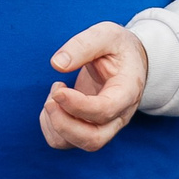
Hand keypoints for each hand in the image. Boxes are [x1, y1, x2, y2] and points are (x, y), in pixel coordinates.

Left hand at [40, 22, 149, 150]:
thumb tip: (57, 64)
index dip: (77, 105)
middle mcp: (119, 116)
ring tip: (53, 94)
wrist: (129, 61)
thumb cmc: (118, 47)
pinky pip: (65, 141)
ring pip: (76, 144)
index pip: (105, 110)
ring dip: (54, 123)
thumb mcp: (106, 35)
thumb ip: (83, 45)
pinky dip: (50, 126)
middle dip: (63, 124)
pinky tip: (54, 102)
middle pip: (93, 140)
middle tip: (52, 97)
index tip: (58, 89)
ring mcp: (104, 126)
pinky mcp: (88, 128)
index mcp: (127, 91)